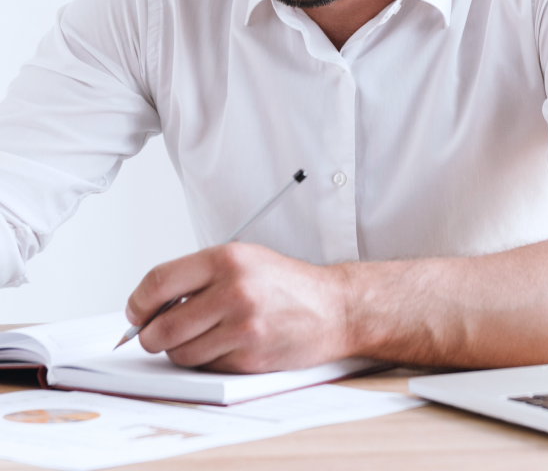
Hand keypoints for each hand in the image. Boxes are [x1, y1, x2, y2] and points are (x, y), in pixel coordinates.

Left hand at [125, 243, 351, 372]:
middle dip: (149, 335)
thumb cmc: (285, 283)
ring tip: (198, 336)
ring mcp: (242, 327)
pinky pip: (205, 367)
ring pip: (179, 353)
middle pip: (160, 326)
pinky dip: (206, 361)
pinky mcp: (249, 357)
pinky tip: (223, 345)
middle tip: (154, 334)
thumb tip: (148, 305)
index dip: (137, 303)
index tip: (134, 312)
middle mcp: (233, 291)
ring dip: (179, 350)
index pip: (158, 282)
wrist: (333, 307)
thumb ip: (197, 276)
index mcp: (226, 259)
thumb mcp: (242, 260)